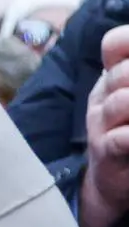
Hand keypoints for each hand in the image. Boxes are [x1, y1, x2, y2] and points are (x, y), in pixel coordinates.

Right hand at [80, 26, 128, 226]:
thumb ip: (127, 77)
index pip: (113, 45)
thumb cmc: (127, 134)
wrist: (110, 181)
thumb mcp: (128, 100)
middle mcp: (101, 97)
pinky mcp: (106, 152)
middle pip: (122, 72)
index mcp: (110, 80)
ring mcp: (100, 125)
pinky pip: (121, 139)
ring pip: (121, 102)